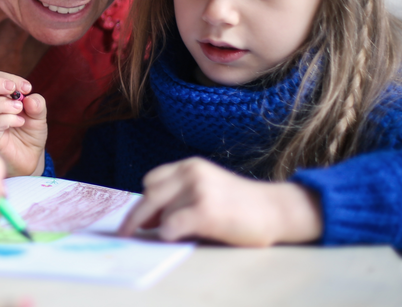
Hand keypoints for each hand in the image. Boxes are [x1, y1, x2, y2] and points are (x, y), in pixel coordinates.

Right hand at [0, 71, 46, 176]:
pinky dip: (8, 118)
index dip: (7, 78)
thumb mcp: (38, 116)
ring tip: (19, 109)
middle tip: (14, 90)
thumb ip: (37, 105)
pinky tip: (21, 122)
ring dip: (3, 103)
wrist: (30, 160)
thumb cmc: (29, 135)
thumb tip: (30, 96)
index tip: (27, 87)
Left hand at [119, 157, 322, 246]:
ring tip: (185, 233)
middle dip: (136, 218)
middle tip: (125, 234)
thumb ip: (178, 198)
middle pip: (149, 196)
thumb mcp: (206, 190)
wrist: (276, 210)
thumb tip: (146, 221)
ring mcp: (198, 190)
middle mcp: (192, 173)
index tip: (138, 218)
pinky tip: (178, 236)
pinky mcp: (205, 210)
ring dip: (165, 227)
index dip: (145, 201)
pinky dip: (169, 234)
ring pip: (161, 213)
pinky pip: (171, 225)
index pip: (151, 181)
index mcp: (190, 165)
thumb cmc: (241, 206)